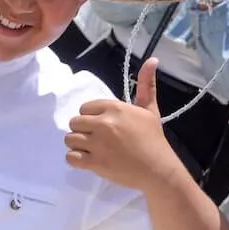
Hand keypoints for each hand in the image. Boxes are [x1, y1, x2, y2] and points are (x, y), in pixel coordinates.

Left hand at [65, 58, 177, 189]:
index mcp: (114, 108)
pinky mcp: (95, 163)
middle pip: (74, 122)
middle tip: (97, 138)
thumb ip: (146, 85)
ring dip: (78, 144)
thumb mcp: (150, 109)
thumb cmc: (153, 139)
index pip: (85, 107)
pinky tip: (87, 160)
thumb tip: (153, 59)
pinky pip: (70, 157)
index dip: (91, 117)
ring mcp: (98, 144)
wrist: (158, 170)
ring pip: (70, 139)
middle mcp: (103, 123)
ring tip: (91, 149)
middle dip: (83, 130)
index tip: (103, 126)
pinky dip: (76, 159)